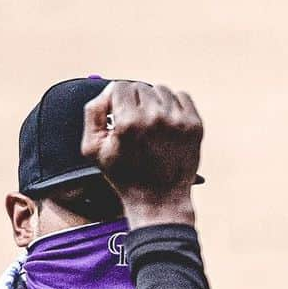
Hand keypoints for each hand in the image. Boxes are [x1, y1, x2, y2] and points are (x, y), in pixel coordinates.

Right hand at [81, 80, 201, 228]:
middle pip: (140, 87)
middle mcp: (154, 118)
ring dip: (154, 103)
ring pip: (161, 90)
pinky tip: (167, 126)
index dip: (116, 101)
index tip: (120, 116)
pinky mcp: (194, 125)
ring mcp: (177, 121)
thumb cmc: (127, 178)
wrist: (160, 201)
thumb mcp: (94, 150)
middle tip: (137, 127)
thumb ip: (93, 113)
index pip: (119, 87)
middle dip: (135, 104)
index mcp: (128, 123)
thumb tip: (106, 93)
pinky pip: (181, 97)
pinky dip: (173, 107)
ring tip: (152, 128)